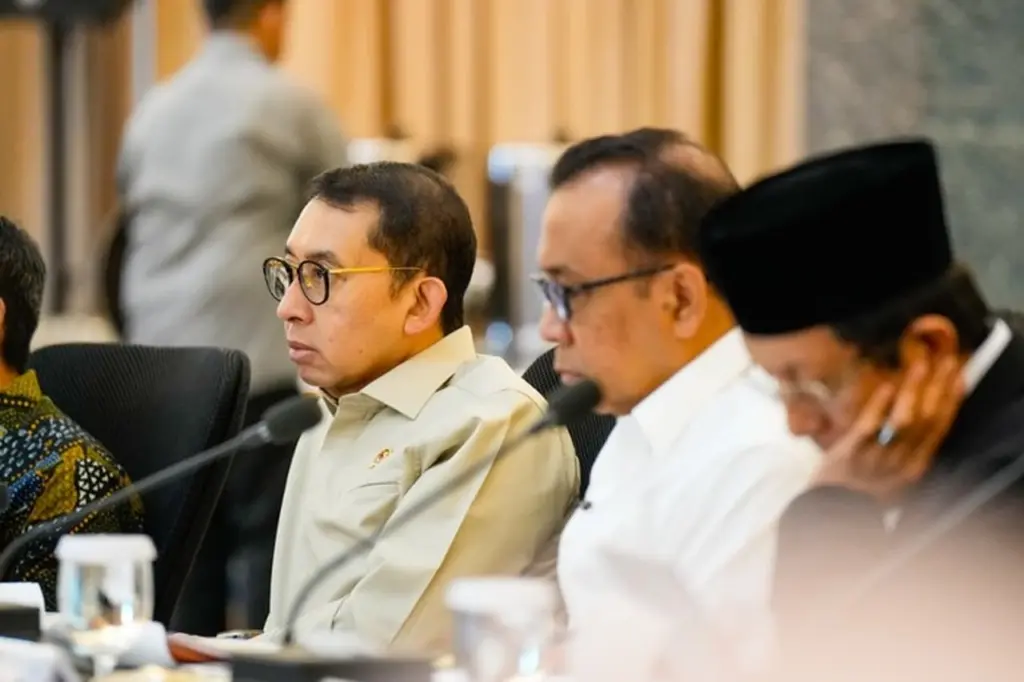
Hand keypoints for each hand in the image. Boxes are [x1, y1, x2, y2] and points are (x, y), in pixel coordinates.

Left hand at [813, 357, 963, 501]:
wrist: (833, 513)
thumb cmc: (862, 491)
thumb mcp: (894, 475)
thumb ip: (908, 451)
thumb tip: (921, 418)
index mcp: (915, 467)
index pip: (939, 430)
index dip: (951, 402)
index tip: (958, 379)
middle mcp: (902, 463)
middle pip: (927, 421)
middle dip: (940, 389)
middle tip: (947, 364)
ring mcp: (877, 458)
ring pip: (904, 422)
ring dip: (914, 391)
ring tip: (920, 366)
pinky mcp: (852, 453)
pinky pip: (871, 427)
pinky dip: (881, 405)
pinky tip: (888, 387)